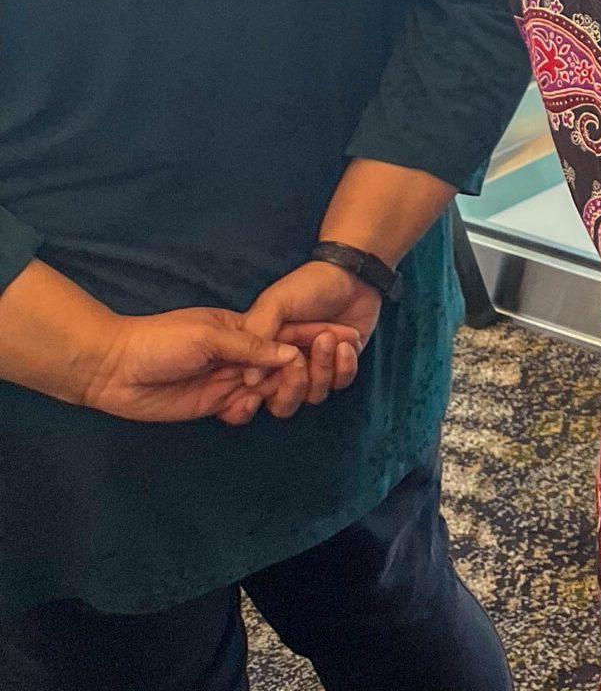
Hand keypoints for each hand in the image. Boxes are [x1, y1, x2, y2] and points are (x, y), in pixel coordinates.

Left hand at [79, 309, 303, 422]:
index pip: (289, 334)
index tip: (346, 342)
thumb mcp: (209, 335)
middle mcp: (243, 356)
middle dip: (303, 370)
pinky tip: (239, 407)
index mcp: (245, 330)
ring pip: (270, 389)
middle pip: (287, 365)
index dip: (317, 338)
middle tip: (304, 374)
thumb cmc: (161, 340)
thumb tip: (293, 353)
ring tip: (270, 394)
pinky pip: (244, 410)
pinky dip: (248, 410)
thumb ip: (251, 346)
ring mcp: (229, 380)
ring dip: (279, 392)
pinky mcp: (214, 404)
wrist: (113, 369)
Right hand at [233, 261, 381, 422]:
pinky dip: (344, 367)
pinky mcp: (341, 366)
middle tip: (300, 357)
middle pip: (284, 404)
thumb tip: (249, 380)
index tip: (271, 375)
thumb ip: (259, 336)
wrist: (353, 275)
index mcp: (263, 356)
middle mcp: (286, 368)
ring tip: (328, 336)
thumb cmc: (308, 286)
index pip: (254, 393)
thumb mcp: (275, 303)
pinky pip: (341, 383)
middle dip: (294, 386)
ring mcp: (315, 369)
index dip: (261, 392)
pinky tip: (347, 343)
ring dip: (322, 368)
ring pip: (314, 395)